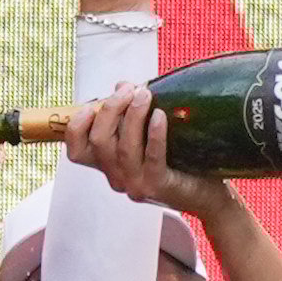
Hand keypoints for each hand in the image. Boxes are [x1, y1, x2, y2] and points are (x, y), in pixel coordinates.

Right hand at [68, 81, 232, 220]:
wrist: (206, 195)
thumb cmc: (177, 162)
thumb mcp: (147, 137)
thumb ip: (130, 115)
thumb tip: (122, 85)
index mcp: (109, 165)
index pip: (76, 150)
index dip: (76, 126)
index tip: (93, 103)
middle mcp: (117, 177)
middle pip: (98, 142)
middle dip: (111, 109)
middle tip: (130, 90)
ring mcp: (136, 184)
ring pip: (123, 148)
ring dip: (132, 115)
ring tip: (145, 94)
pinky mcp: (158, 186)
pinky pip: (152, 157)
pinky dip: (154, 134)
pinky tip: (159, 115)